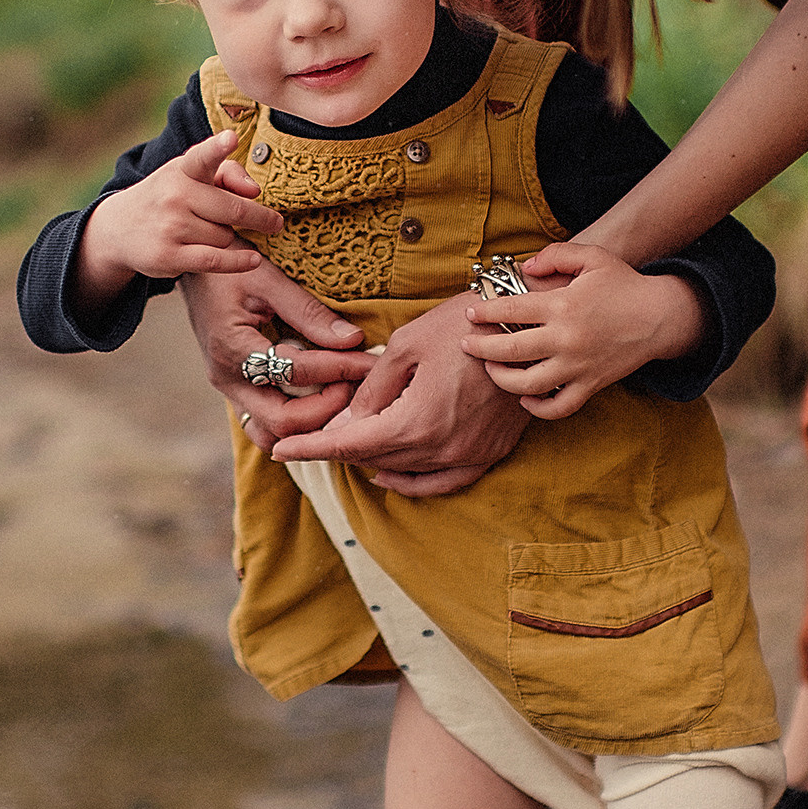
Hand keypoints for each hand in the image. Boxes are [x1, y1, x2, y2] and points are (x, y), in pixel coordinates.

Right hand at [77, 131, 282, 311]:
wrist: (120, 228)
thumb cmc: (170, 196)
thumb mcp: (190, 175)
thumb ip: (228, 173)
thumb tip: (254, 191)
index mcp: (182, 169)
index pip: (202, 157)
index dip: (217, 148)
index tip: (231, 138)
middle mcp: (174, 194)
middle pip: (232, 209)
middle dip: (259, 218)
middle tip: (276, 223)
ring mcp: (170, 226)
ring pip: (225, 236)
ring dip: (228, 237)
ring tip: (211, 233)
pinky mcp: (168, 256)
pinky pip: (216, 261)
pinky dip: (238, 262)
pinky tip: (253, 259)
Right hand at [179, 260, 379, 447]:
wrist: (191, 269)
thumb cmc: (228, 267)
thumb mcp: (268, 278)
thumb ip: (308, 312)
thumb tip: (352, 339)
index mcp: (232, 348)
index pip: (295, 373)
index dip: (339, 369)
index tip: (369, 361)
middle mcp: (226, 378)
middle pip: (282, 422)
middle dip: (327, 409)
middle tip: (357, 387)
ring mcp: (228, 389)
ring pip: (271, 435)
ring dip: (310, 424)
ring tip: (341, 397)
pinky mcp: (235, 391)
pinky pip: (265, 424)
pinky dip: (296, 421)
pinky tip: (321, 400)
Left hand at [270, 294, 530, 493]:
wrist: (528, 326)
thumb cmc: (463, 325)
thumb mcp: (405, 347)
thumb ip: (371, 392)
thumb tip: (345, 426)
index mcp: (416, 422)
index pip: (350, 445)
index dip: (310, 448)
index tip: (280, 450)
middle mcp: (441, 449)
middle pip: (375, 460)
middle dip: (339, 448)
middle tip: (309, 435)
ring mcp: (469, 456)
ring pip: (405, 473)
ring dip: (371, 462)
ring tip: (345, 447)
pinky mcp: (489, 454)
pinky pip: (443, 483)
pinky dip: (412, 483)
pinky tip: (390, 475)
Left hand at [461, 242, 707, 416]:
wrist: (660, 316)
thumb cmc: (623, 284)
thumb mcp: (593, 257)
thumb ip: (556, 256)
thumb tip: (525, 268)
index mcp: (563, 305)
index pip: (511, 309)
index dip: (485, 311)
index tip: (470, 313)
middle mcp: (567, 339)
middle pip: (511, 349)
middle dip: (481, 348)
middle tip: (466, 344)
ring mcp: (579, 366)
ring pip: (529, 384)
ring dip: (502, 379)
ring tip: (490, 368)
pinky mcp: (591, 385)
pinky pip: (559, 407)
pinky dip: (538, 409)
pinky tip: (524, 398)